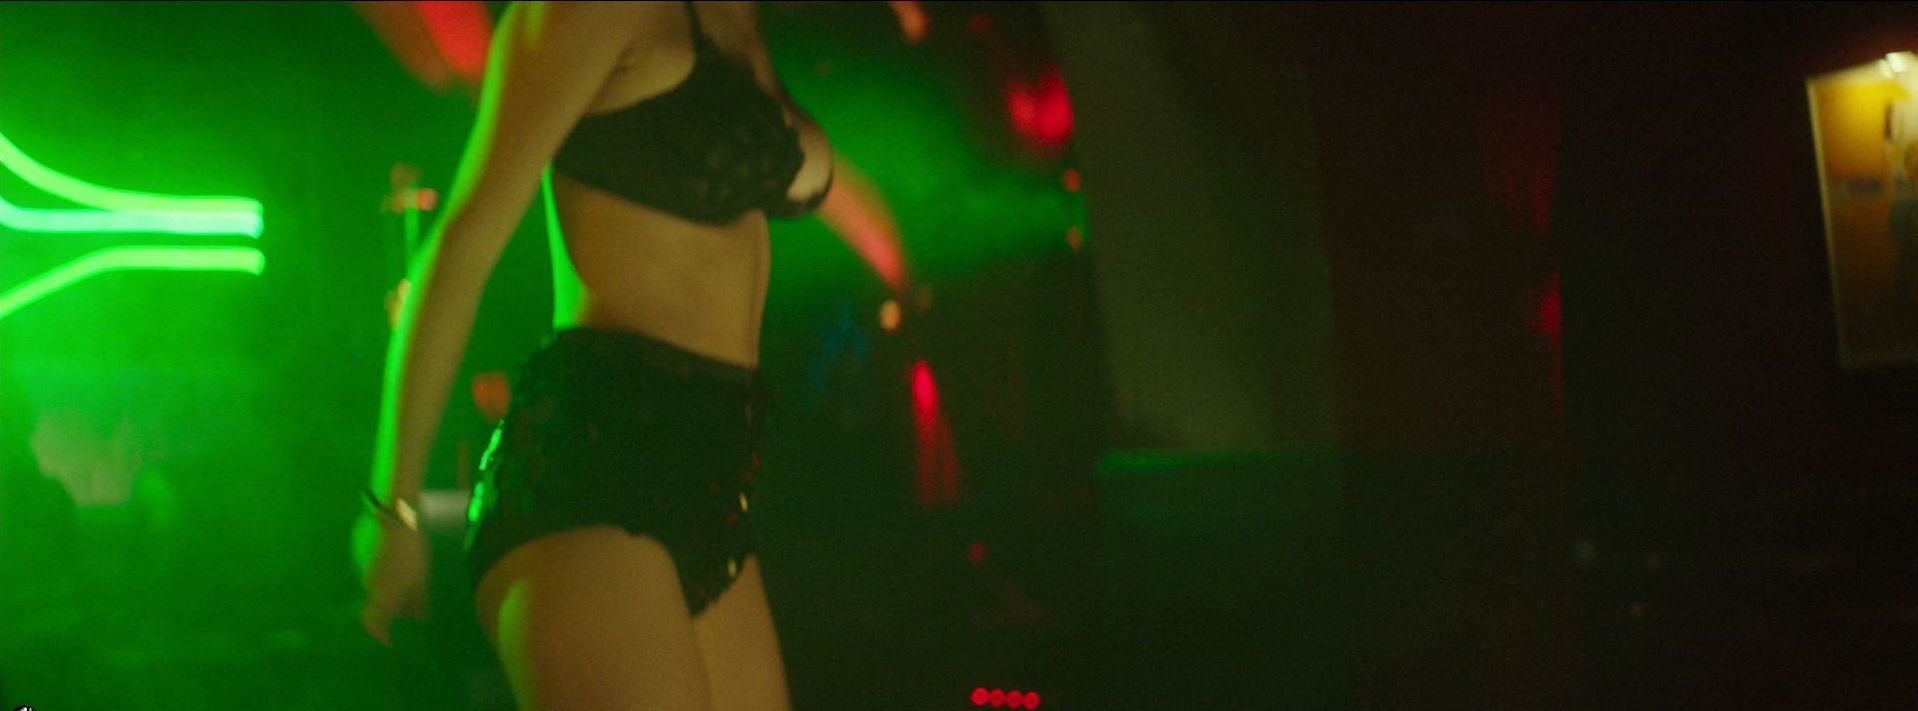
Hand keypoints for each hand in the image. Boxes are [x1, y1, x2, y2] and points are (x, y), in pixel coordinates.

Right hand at [353, 508, 429, 645]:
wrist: (397, 522)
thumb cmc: (413, 555)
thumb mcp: (421, 581)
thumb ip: (419, 603)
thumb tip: (418, 620)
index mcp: (382, 597)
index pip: (374, 625)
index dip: (380, 637)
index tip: (389, 644)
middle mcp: (370, 589)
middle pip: (374, 611)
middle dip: (384, 620)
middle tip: (399, 623)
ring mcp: (367, 574)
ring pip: (375, 596)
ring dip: (387, 602)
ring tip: (404, 603)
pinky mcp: (368, 562)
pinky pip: (376, 583)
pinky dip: (386, 588)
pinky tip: (401, 583)